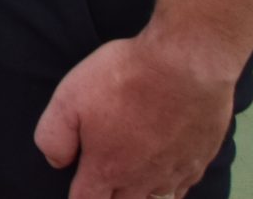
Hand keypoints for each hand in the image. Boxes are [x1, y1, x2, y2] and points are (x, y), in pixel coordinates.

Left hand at [35, 32, 238, 198]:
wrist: (185, 66)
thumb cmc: (123, 80)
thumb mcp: (68, 100)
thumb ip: (54, 137)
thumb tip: (57, 162)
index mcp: (107, 168)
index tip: (79, 191)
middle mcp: (142, 179)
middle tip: (103, 187)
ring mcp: (174, 172)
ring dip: (140, 198)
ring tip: (130, 188)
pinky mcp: (198, 160)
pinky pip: (182, 188)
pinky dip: (170, 189)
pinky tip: (164, 179)